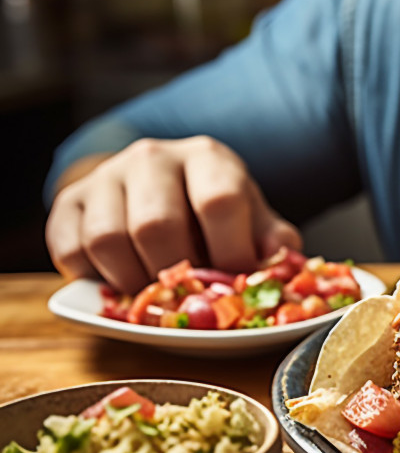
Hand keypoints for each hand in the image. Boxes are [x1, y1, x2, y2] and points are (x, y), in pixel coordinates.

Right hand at [46, 136, 301, 295]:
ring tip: (154, 293)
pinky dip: (95, 280)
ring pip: (107, 240)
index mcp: (208, 157)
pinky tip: (120, 282)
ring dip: (133, 282)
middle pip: (156, 226)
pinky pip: (71, 252)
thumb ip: (272, 240)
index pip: (219, 202)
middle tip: (188, 295)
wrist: (158, 186)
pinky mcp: (67, 203)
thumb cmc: (212, 211)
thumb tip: (279, 265)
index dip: (229, 253)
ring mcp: (104, 177)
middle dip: (176, 275)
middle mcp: (152, 157)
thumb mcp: (251, 217)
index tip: (234, 282)